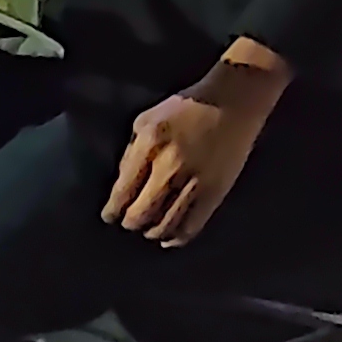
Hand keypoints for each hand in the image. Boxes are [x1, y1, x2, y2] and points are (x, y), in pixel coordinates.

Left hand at [105, 43, 291, 246]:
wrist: (232, 103)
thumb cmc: (186, 108)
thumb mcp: (147, 119)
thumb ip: (131, 152)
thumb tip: (122, 187)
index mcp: (150, 144)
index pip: (123, 191)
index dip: (112, 210)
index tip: (109, 216)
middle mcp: (169, 166)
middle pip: (141, 214)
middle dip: (130, 222)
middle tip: (128, 222)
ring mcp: (194, 181)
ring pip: (165, 225)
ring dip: (151, 231)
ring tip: (148, 229)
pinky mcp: (215, 192)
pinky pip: (192, 226)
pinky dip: (177, 238)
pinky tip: (169, 238)